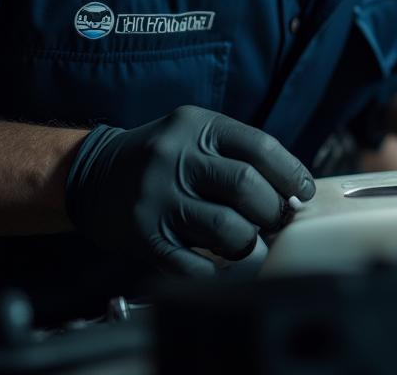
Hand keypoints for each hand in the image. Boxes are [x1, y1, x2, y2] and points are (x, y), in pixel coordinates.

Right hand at [64, 105, 314, 274]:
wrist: (92, 174)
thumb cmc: (163, 155)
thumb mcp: (197, 133)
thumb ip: (239, 154)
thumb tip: (291, 191)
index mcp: (198, 127)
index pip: (259, 147)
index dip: (290, 172)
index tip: (304, 192)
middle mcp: (176, 158)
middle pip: (245, 187)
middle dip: (273, 210)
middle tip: (278, 220)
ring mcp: (158, 199)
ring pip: (225, 228)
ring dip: (248, 240)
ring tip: (247, 239)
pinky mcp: (143, 236)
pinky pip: (192, 263)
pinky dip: (216, 269)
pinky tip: (220, 262)